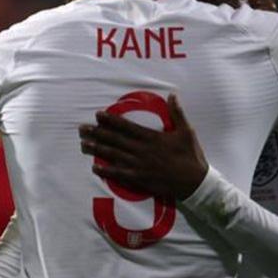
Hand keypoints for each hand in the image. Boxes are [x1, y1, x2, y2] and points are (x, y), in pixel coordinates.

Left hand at [79, 93, 207, 200]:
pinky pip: (118, 174)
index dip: (110, 120)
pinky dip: (105, 171)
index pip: (126, 126)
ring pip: (113, 155)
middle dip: (96, 133)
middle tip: (81, 128)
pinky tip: (94, 167)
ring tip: (82, 144)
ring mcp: (139, 165)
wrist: (195, 182)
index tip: (97, 115)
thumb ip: (177, 113)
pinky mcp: (139, 179)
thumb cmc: (191, 156)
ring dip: (96, 149)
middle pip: (114, 139)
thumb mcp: (187, 131)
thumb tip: (173, 95)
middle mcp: (141, 150)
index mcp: (151, 137)